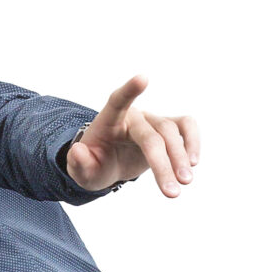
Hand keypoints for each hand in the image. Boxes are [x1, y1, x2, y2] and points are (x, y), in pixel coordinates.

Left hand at [66, 76, 198, 199]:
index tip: (143, 78)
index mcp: (108, 121)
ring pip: (172, 132)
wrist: (108, 163)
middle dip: (163, 164)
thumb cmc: (95, 164)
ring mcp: (152, 120)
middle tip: (172, 193)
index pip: (117, 102)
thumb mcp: (81, 171)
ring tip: (185, 182)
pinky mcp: (167, 129)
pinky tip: (193, 163)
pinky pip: (186, 126)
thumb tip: (77, 151)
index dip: (129, 91)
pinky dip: (193, 142)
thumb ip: (78, 163)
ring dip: (181, 158)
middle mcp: (134, 117)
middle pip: (151, 136)